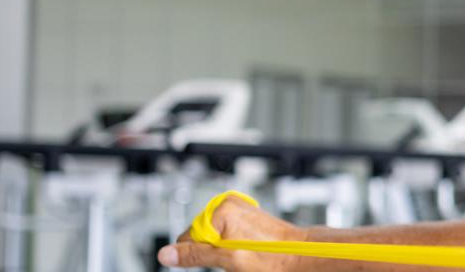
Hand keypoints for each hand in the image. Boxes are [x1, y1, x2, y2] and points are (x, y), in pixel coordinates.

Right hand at [159, 194, 308, 270]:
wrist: (299, 254)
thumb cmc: (271, 255)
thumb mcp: (227, 258)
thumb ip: (195, 255)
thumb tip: (165, 254)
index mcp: (222, 208)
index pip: (188, 236)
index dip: (199, 253)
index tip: (216, 261)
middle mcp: (229, 204)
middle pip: (201, 236)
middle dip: (212, 251)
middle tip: (234, 258)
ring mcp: (239, 210)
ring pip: (214, 237)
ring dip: (222, 250)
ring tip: (243, 254)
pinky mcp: (246, 217)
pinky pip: (226, 234)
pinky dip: (230, 245)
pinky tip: (246, 250)